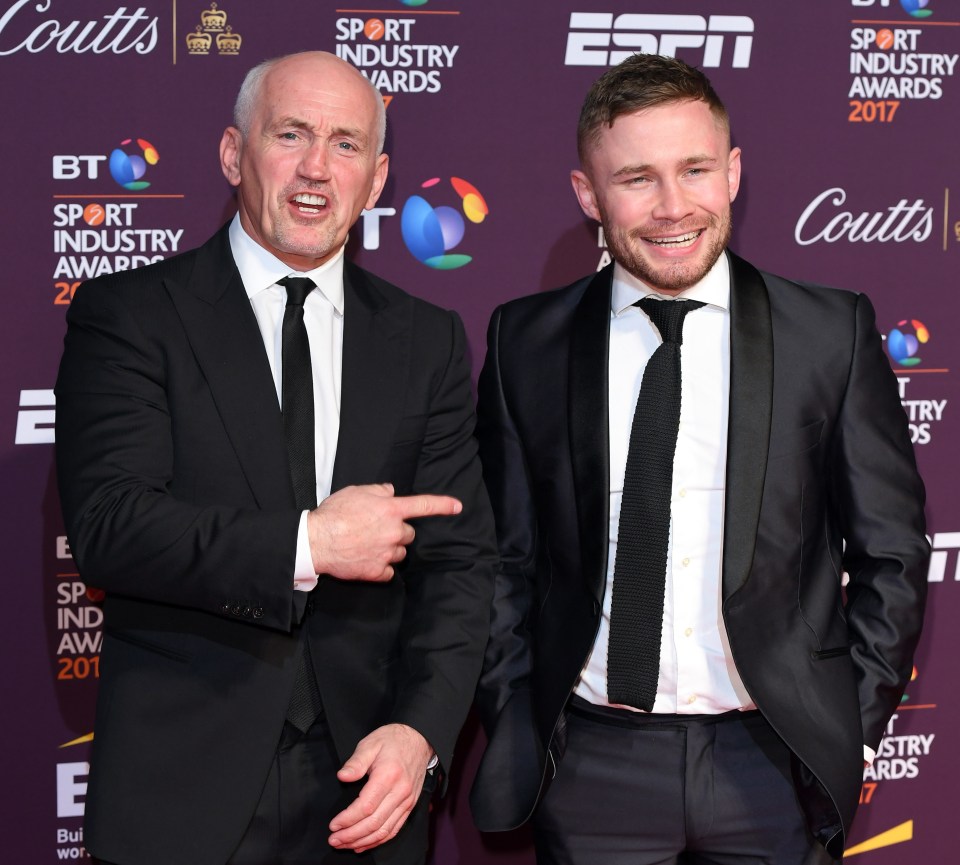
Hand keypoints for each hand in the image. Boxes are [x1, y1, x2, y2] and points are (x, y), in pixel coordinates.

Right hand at [307, 483, 461, 580]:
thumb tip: (390, 492)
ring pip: (400, 552)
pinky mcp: (377, 571)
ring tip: (367, 544)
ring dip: (389, 549)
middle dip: (397, 531)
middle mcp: (393, 532)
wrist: (315, 541)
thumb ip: (378, 490)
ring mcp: (386, 554)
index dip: (443, 505)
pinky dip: (381, 567)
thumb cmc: (334, 514)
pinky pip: (388, 571)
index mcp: (391, 510)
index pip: (423, 505)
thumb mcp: (356, 491)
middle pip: (409, 533)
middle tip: (376, 530)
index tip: (457, 506)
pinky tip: (366, 559)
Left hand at [328, 723, 433, 852]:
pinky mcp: (410, 805)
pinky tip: (364, 844)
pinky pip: (394, 829)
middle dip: (351, 836)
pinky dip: (378, 841)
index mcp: (388, 775)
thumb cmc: (393, 740)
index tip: (334, 825)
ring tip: (345, 845)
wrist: (419, 739)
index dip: (348, 819)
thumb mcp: (370, 743)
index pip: (365, 807)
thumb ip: (356, 761)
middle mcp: (400, 791)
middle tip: (334, 840)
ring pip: (384, 830)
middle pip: (374, 823)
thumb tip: (342, 776)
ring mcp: (407, 800)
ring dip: (363, 841)